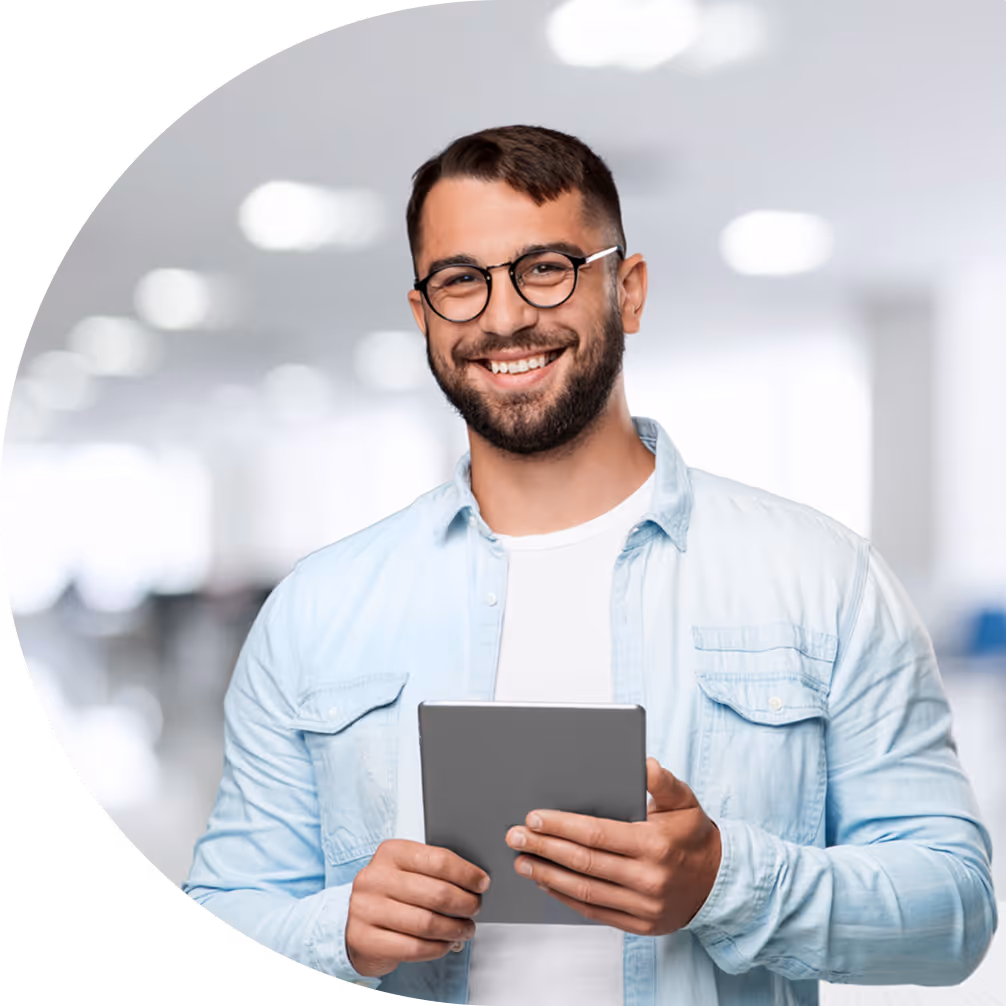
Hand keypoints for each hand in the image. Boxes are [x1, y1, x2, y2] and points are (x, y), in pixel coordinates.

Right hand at [346, 839, 489, 976]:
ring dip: (454, 929)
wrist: (356, 926)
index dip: (466, 874)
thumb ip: (434, 870)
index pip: (438, 860)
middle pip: (436, 893)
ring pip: (427, 923)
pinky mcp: (364, 938)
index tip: (481, 883)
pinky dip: (437, 948)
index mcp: (390, 852)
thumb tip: (476, 880)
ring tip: (465, 929)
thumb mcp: (407, 871)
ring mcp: (365, 909)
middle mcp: (374, 877)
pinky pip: (413, 947)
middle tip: (475, 908)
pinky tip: (445, 944)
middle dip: (465, 903)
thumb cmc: (391, 896)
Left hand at [504, 758, 720, 934]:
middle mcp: (648, 878)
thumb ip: (662, 782)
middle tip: (515, 837)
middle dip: (544, 847)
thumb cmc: (694, 836)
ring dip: (548, 875)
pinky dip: (566, 897)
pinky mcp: (640, 925)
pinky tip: (547, 882)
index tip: (534, 818)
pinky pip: (594, 911)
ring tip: (522, 861)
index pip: (596, 833)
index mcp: (654, 844)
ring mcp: (643, 906)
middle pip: (584, 861)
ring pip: (584, 890)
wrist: (721, 883)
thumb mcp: (685, 801)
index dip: (561, 826)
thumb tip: (644, 763)